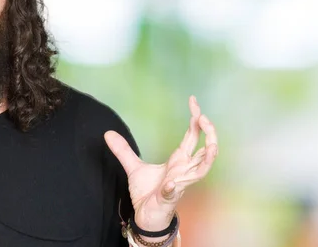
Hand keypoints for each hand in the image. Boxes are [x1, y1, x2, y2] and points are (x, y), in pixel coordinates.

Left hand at [104, 96, 217, 232]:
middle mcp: (184, 169)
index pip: (193, 135)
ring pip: (203, 169)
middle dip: (209, 132)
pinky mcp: (171, 197)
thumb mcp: (133, 167)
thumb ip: (123, 150)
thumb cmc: (147, 193)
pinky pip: (175, 190)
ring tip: (209, 144)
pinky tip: (170, 182)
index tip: (193, 101)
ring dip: (209, 156)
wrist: (145, 216)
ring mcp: (180, 183)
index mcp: (179, 160)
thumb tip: (108, 134)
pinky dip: (174, 186)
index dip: (196, 119)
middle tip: (203, 117)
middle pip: (206, 149)